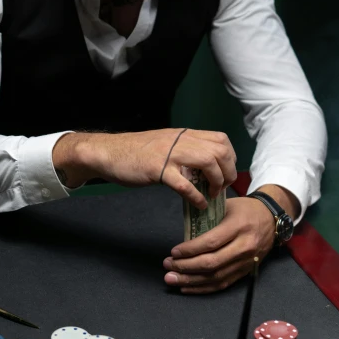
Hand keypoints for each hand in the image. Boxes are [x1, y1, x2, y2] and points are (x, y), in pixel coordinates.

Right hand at [52, 128, 236, 208]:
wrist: (108, 152)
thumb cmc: (135, 152)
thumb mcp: (164, 144)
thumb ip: (183, 151)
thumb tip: (203, 168)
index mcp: (183, 134)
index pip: (220, 138)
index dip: (230, 157)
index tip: (225, 172)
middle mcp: (179, 140)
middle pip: (219, 150)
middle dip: (227, 171)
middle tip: (221, 187)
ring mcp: (169, 154)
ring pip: (207, 161)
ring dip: (216, 181)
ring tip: (212, 195)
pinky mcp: (157, 170)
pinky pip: (185, 184)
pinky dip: (196, 196)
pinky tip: (198, 204)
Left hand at [162, 197, 275, 293]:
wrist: (273, 219)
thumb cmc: (246, 209)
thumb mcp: (227, 205)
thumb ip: (207, 216)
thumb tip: (184, 231)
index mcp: (238, 227)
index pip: (210, 242)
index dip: (190, 250)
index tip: (173, 252)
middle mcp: (244, 247)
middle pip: (211, 263)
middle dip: (186, 267)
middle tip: (168, 266)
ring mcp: (246, 262)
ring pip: (216, 277)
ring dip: (191, 281)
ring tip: (172, 279)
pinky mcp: (246, 272)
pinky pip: (223, 283)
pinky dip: (204, 288)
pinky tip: (187, 287)